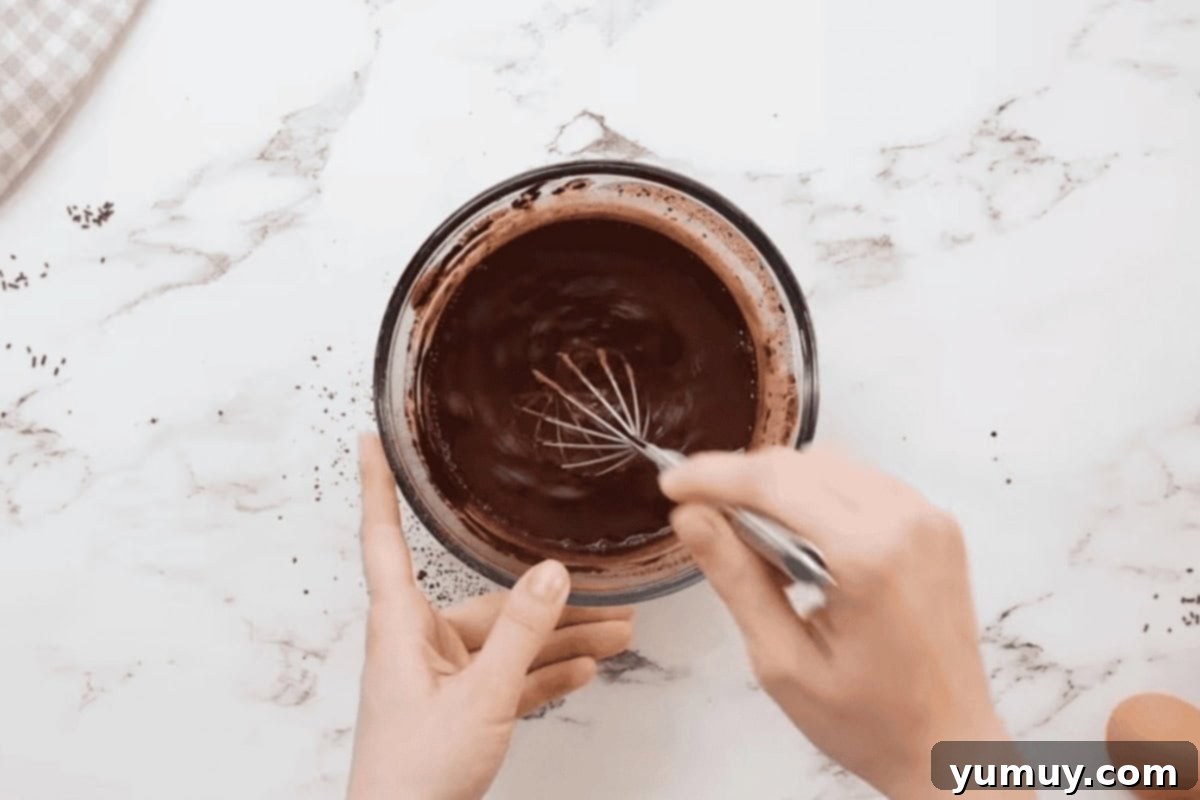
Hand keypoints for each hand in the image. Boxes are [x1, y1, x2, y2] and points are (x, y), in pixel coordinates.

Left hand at [348, 435, 634, 799]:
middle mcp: (419, 642)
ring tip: (621, 633)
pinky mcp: (459, 709)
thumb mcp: (479, 697)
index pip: (384, 538)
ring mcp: (441, 677)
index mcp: (401, 626)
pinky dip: (545, 675)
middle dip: (552, 601)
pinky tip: (586, 671)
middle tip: (609, 595)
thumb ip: (521, 634)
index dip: (377, 486)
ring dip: (562, 642)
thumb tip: (552, 573)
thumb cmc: (415, 776)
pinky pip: (509, 678)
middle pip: (490, 603)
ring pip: (509, 643)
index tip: (371, 440)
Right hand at [660, 445, 1018, 799]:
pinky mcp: (935, 523)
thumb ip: (735, 578)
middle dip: (742, 481)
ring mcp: (927, 517)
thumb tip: (691, 516)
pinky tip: (801, 543)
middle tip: (703, 517)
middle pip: (799, 465)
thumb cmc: (869, 721)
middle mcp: (905, 521)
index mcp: (869, 556)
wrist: (949, 744)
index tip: (671, 483)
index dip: (713, 476)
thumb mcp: (782, 661)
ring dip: (780, 488)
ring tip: (754, 542)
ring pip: (829, 466)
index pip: (773, 483)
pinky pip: (861, 482)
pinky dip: (818, 497)